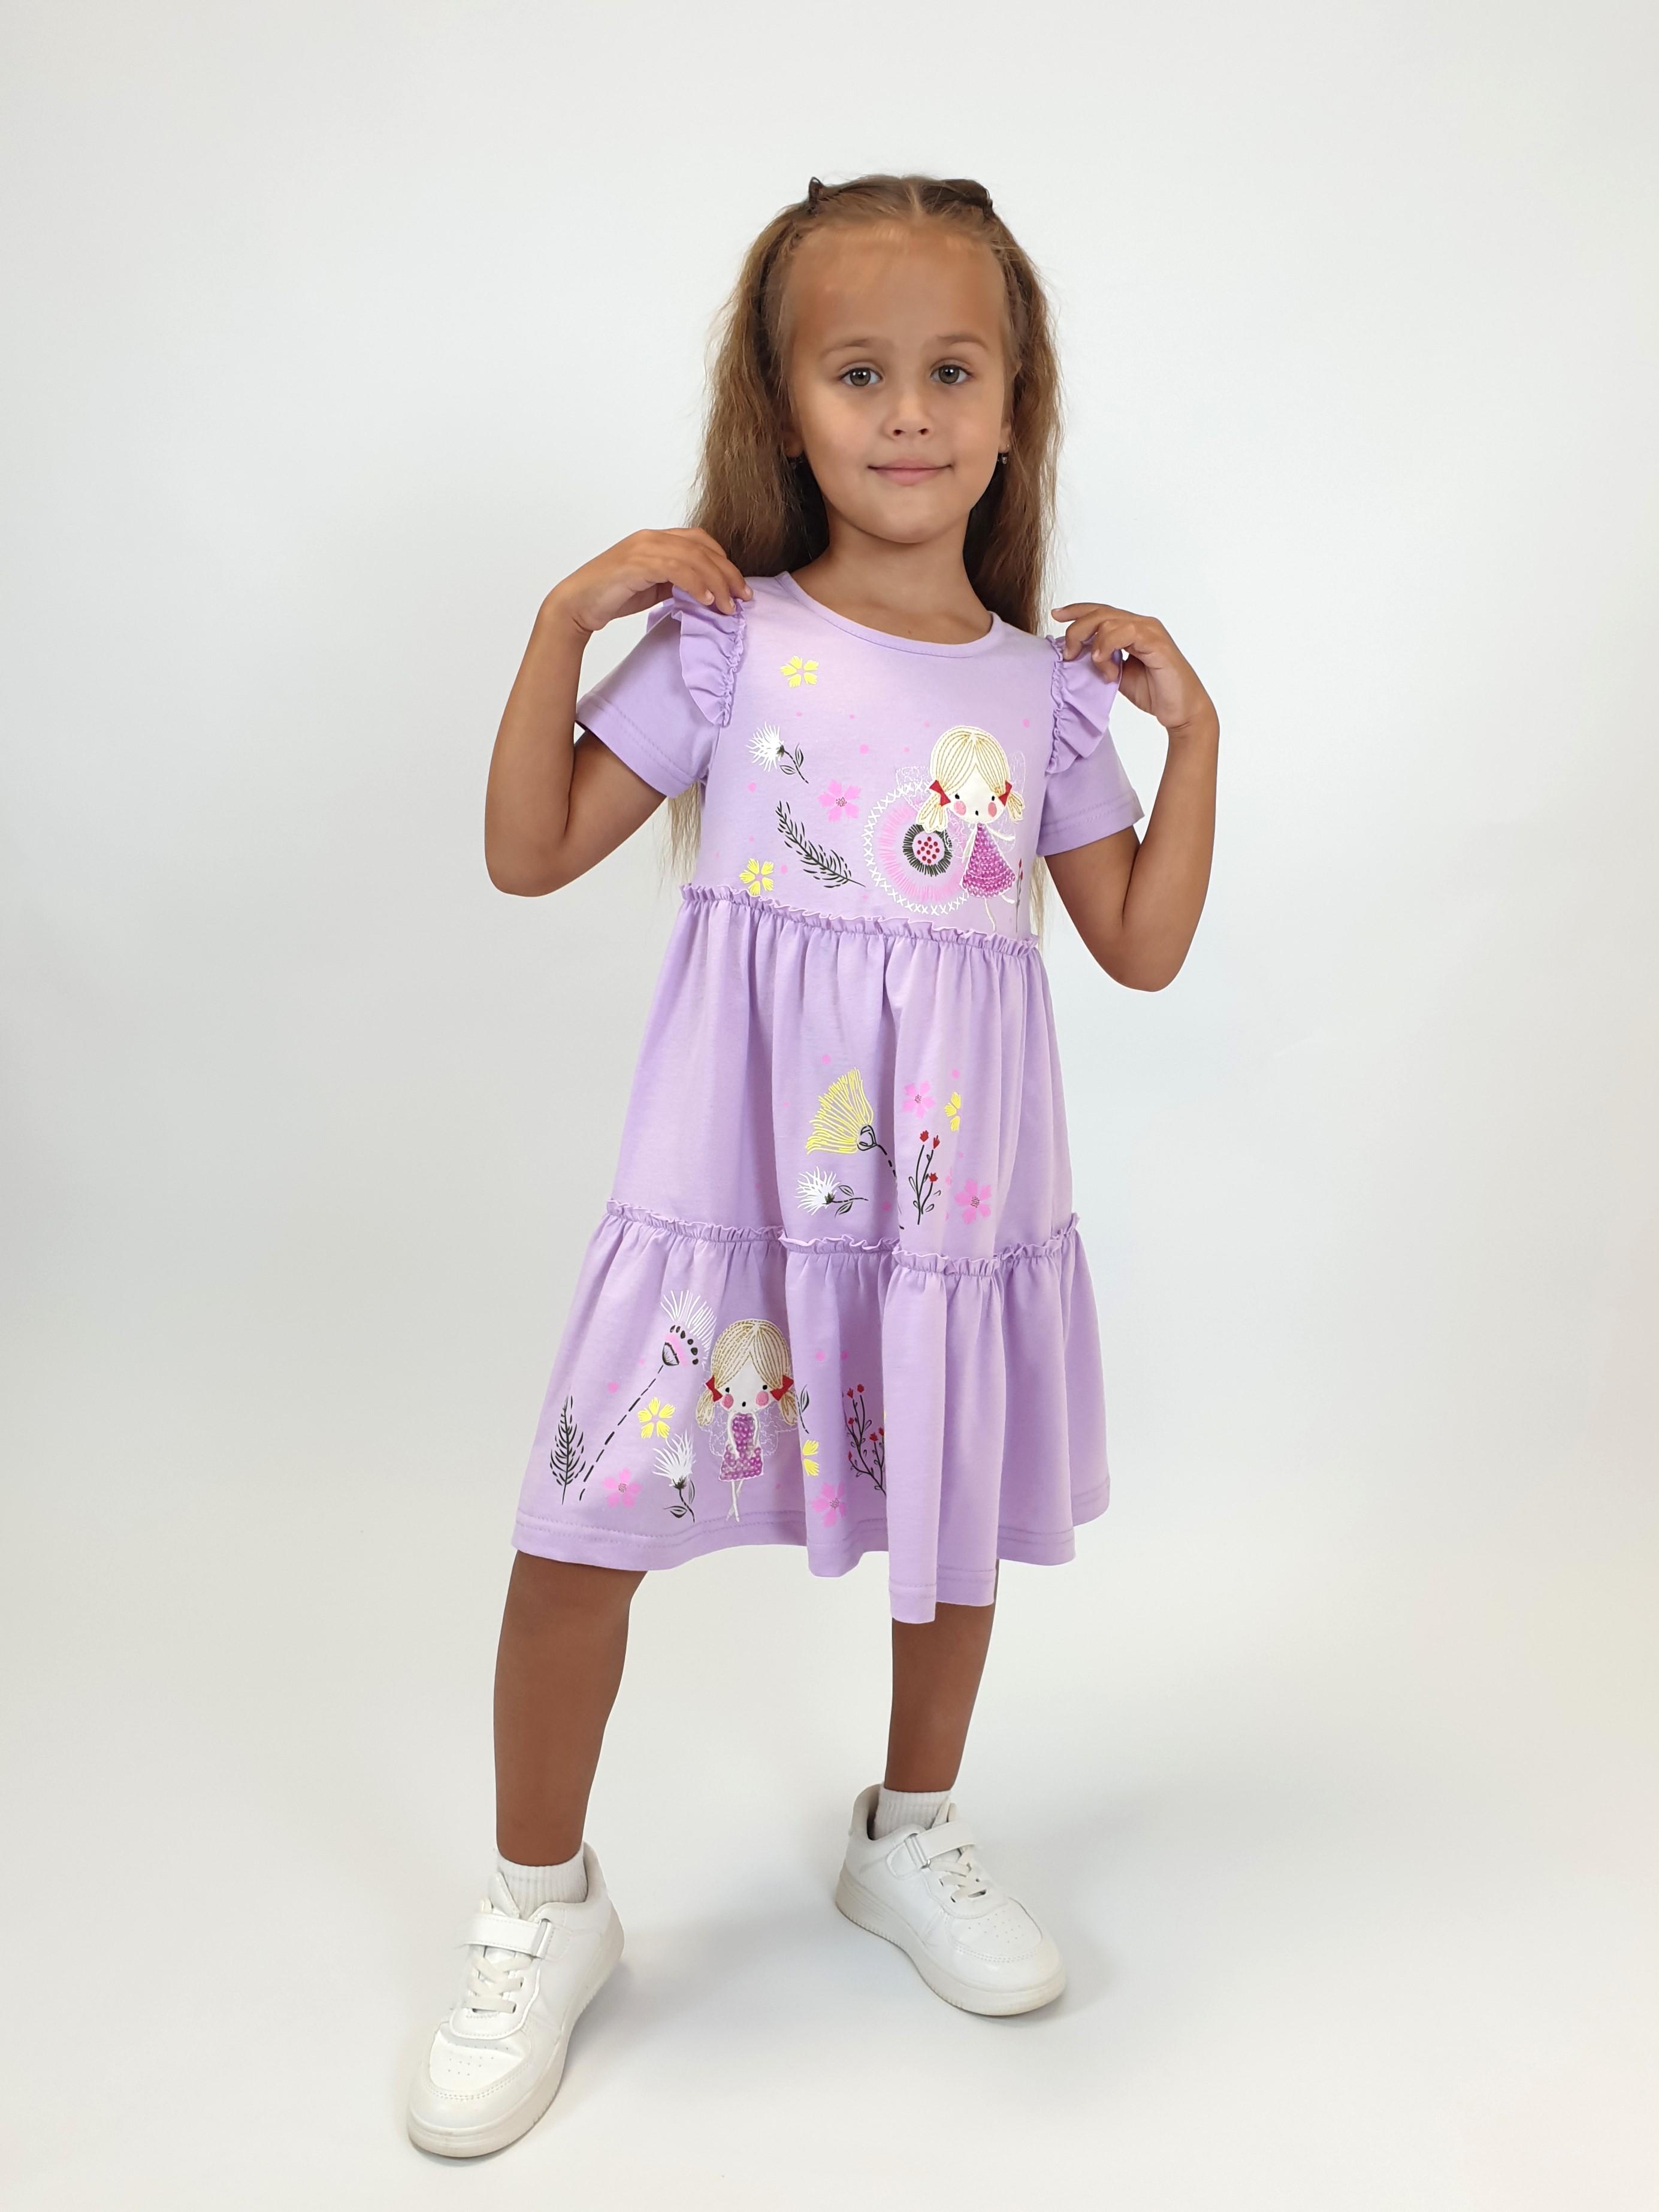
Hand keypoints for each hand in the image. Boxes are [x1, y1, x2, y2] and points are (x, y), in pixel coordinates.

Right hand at [544, 528, 752, 636]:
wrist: (576, 604)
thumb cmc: (612, 596)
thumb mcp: (653, 587)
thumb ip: (676, 582)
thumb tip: (705, 592)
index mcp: (656, 539)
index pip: (701, 542)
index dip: (725, 563)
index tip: (740, 589)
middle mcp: (651, 538)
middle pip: (703, 549)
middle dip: (728, 574)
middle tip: (744, 599)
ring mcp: (643, 548)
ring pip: (693, 558)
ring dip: (717, 583)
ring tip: (729, 607)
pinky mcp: (636, 564)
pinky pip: (676, 569)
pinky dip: (696, 584)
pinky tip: (707, 601)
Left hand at [1050, 600, 1215, 736]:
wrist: (1181, 710)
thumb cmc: (1154, 692)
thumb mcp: (1117, 675)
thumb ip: (1101, 660)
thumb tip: (1076, 655)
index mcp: (1132, 629)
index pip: (1101, 611)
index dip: (1077, 610)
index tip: (1056, 615)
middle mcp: (1142, 624)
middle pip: (1100, 612)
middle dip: (1077, 629)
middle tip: (1068, 652)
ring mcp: (1150, 631)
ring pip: (1109, 621)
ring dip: (1093, 643)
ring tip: (1093, 664)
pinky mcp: (1157, 642)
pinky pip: (1126, 632)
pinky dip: (1107, 644)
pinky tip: (1101, 660)